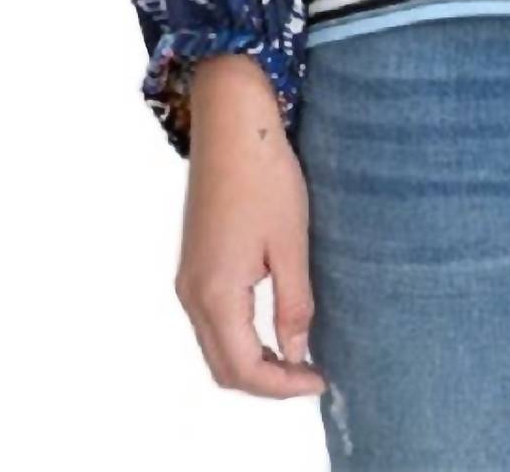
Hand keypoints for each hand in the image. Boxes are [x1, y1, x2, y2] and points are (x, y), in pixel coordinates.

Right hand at [173, 54, 326, 398]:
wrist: (232, 123)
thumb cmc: (265, 176)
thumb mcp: (290, 243)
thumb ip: (292, 305)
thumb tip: (296, 353)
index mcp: (215, 293)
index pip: (243, 368)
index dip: (282, 385)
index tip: (320, 378)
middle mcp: (192, 294)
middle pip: (223, 367)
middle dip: (265, 381)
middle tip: (310, 373)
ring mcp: (188, 278)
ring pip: (214, 346)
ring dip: (251, 361)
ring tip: (297, 353)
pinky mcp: (194, 263)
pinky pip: (211, 321)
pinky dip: (239, 337)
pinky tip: (272, 324)